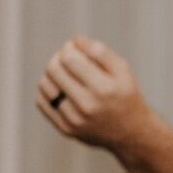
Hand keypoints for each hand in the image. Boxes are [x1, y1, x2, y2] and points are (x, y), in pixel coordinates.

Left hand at [35, 36, 154, 149]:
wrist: (131, 132)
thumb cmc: (126, 95)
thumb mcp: (123, 71)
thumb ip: (101, 52)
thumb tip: (75, 40)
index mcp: (105, 88)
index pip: (70, 58)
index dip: (69, 47)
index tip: (76, 47)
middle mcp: (89, 105)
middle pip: (54, 69)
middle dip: (58, 57)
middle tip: (68, 58)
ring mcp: (75, 119)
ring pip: (44, 84)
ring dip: (51, 73)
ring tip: (64, 72)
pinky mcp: (66, 129)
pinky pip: (42, 102)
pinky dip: (47, 90)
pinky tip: (60, 87)